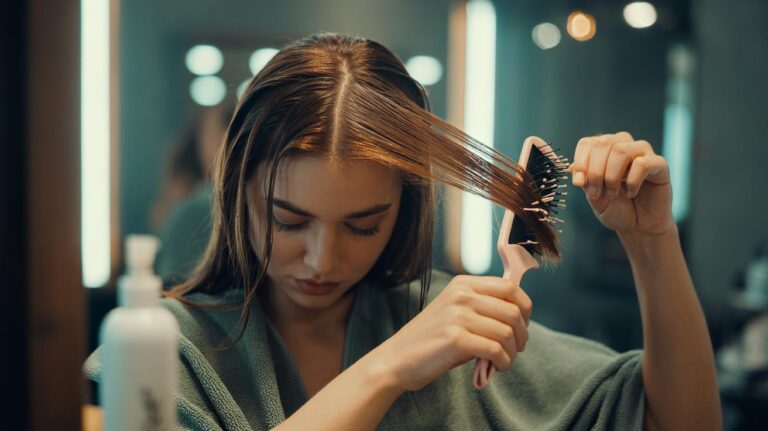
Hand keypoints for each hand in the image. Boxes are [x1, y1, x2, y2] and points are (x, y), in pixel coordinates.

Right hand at [369, 275, 530, 391]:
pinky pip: (496, 350)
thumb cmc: (431, 340)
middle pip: (513, 310)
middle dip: (522, 334)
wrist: (397, 359)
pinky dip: (503, 362)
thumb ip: (482, 307)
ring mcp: (458, 316)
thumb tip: (520, 314)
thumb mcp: (455, 312)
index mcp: (462, 284)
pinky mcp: (456, 339)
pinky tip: (497, 367)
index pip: (510, 286)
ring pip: (507, 332)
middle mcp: (461, 295)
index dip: (524, 307)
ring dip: (513, 351)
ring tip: (504, 360)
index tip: (522, 325)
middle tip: (517, 348)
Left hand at [569, 131, 674, 236]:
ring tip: (613, 194)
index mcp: (604, 150)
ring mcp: (642, 152)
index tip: (579, 183)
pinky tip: (631, 193)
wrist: (640, 227)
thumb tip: (572, 167)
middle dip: (595, 171)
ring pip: (621, 150)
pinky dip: (632, 181)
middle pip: (603, 143)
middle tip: (596, 193)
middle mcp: (623, 145)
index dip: (580, 162)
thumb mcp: (594, 197)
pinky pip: (642, 163)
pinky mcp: (659, 164)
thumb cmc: (616, 208)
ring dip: (611, 176)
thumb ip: (585, 181)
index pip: (587, 143)